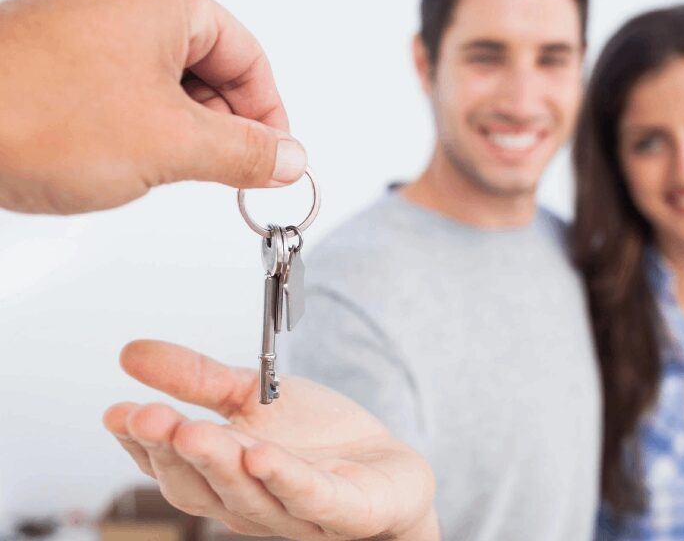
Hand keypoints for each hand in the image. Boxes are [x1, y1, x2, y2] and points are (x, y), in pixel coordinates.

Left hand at [0, 0, 305, 213]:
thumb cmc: (36, 115)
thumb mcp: (172, 145)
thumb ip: (245, 152)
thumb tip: (287, 157)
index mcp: (165, 0)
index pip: (250, 57)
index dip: (269, 114)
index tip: (274, 156)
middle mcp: (127, 3)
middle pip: (213, 69)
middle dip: (225, 126)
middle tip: (231, 172)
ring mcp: (90, 30)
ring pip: (170, 85)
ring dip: (185, 132)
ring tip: (171, 168)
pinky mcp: (63, 61)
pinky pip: (129, 93)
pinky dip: (144, 129)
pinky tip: (130, 160)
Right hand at [103, 341, 438, 540]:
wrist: (385, 468)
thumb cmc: (318, 440)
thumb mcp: (255, 396)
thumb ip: (199, 379)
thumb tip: (132, 353)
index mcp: (223, 472)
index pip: (171, 464)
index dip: (142, 441)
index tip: (117, 410)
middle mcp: (250, 499)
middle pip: (201, 482)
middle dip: (172, 449)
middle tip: (146, 415)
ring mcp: (295, 510)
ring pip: (248, 492)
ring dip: (218, 463)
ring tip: (192, 432)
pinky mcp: (344, 510)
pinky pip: (311, 499)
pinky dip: (285, 481)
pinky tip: (261, 455)